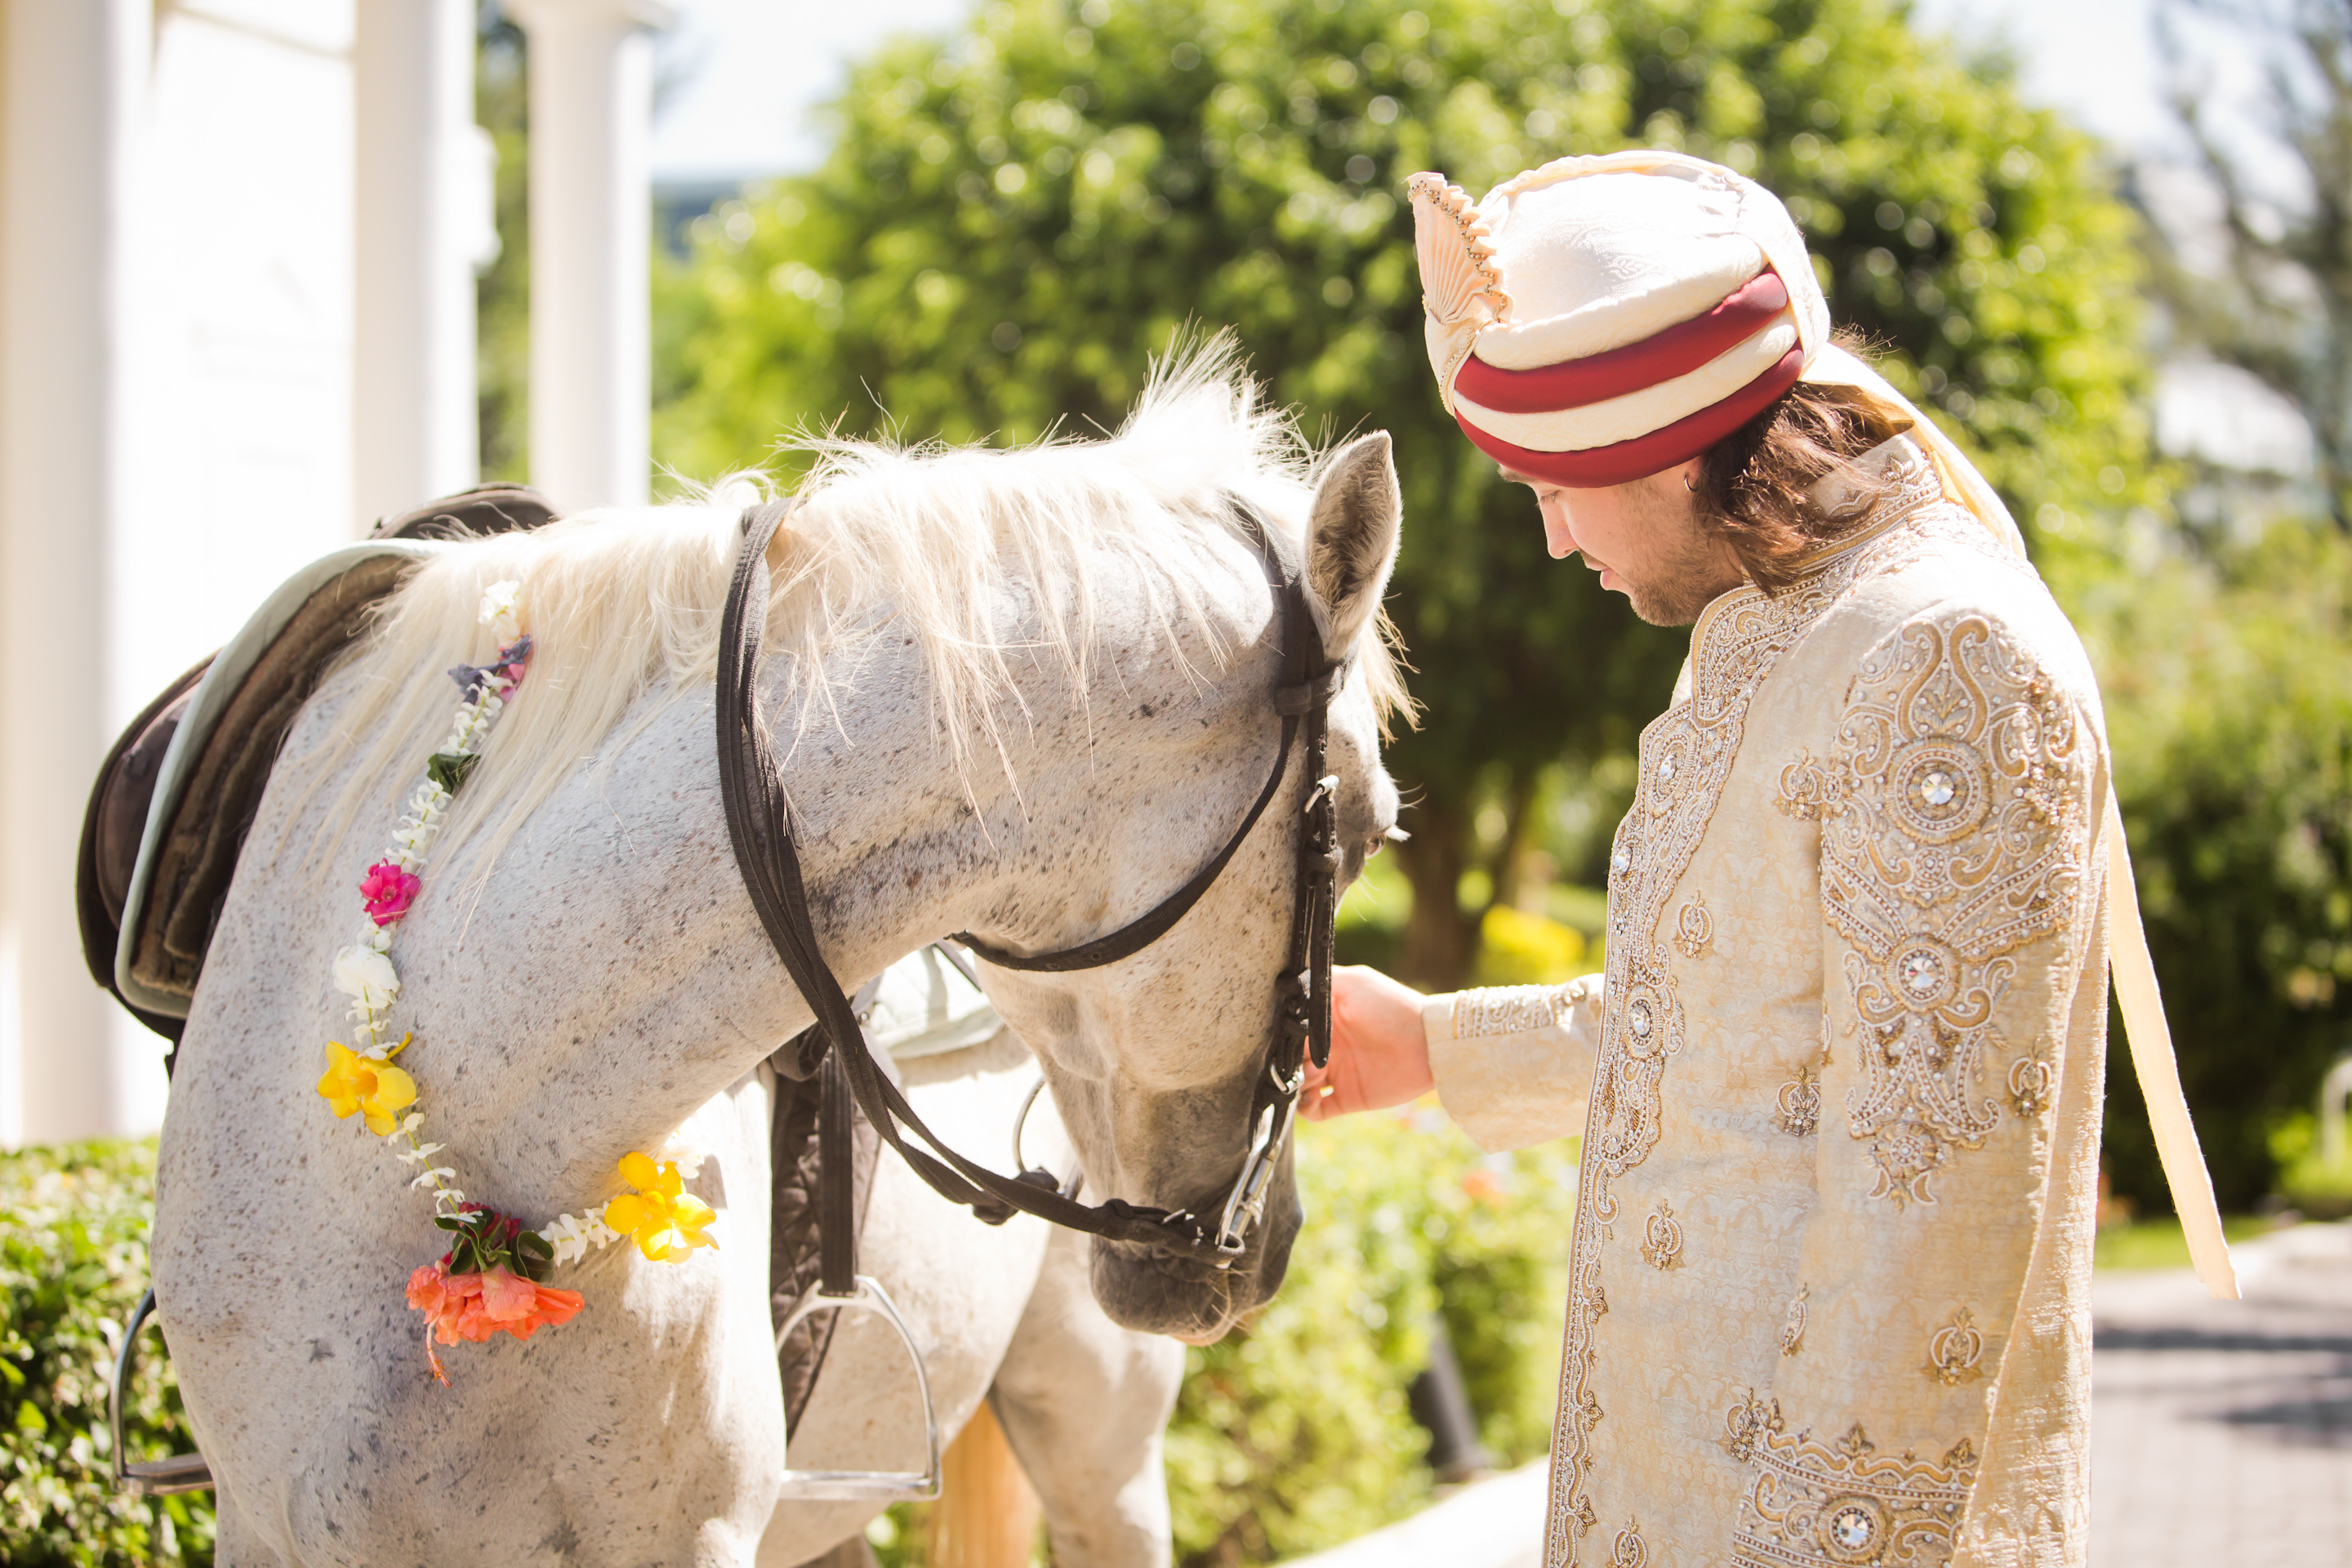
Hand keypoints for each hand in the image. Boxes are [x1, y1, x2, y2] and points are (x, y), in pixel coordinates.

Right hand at [1301, 965, 1432, 1120]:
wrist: (1426, 1043)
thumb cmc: (1391, 1007)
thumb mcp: (1354, 983)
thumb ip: (1319, 982)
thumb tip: (1289, 985)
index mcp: (1325, 1022)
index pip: (1291, 1032)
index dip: (1284, 1036)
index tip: (1286, 1037)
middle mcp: (1327, 1048)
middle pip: (1290, 1059)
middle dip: (1287, 1060)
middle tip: (1304, 1056)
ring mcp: (1336, 1074)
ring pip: (1297, 1084)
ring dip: (1297, 1081)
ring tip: (1316, 1072)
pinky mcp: (1347, 1098)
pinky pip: (1314, 1111)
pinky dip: (1305, 1107)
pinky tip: (1312, 1095)